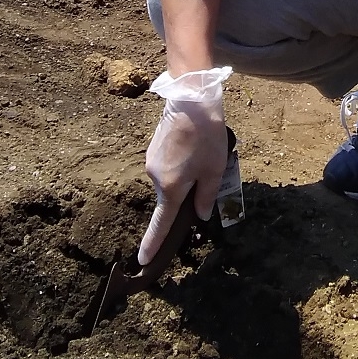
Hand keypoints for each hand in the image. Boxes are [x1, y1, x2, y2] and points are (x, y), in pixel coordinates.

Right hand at [137, 67, 230, 267]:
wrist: (191, 97)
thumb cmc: (205, 136)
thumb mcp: (214, 169)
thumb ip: (206, 196)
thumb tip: (199, 215)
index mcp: (170, 188)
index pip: (161, 223)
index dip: (153, 244)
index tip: (143, 261)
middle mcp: (155, 177)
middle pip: (170, 197)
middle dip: (185, 194)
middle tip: (207, 172)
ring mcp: (151, 161)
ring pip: (170, 180)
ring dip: (184, 175)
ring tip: (203, 152)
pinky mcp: (152, 148)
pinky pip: (167, 166)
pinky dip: (179, 164)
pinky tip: (193, 146)